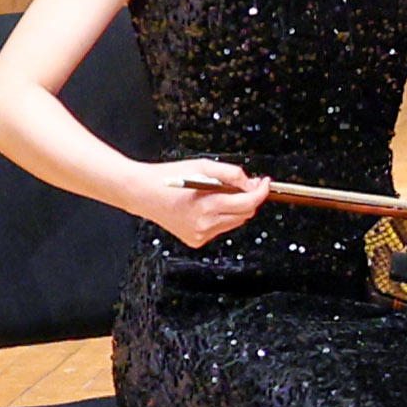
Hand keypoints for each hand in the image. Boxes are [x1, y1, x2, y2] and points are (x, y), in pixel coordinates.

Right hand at [143, 157, 268, 245]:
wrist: (141, 192)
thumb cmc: (169, 177)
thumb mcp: (203, 166)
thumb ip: (232, 174)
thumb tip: (251, 184)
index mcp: (207, 206)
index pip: (248, 203)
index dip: (261, 191)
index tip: (265, 183)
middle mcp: (204, 224)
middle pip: (245, 214)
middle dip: (249, 198)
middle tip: (243, 185)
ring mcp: (199, 235)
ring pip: (234, 222)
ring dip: (235, 208)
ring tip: (219, 194)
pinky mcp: (195, 240)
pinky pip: (220, 228)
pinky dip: (221, 216)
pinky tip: (206, 207)